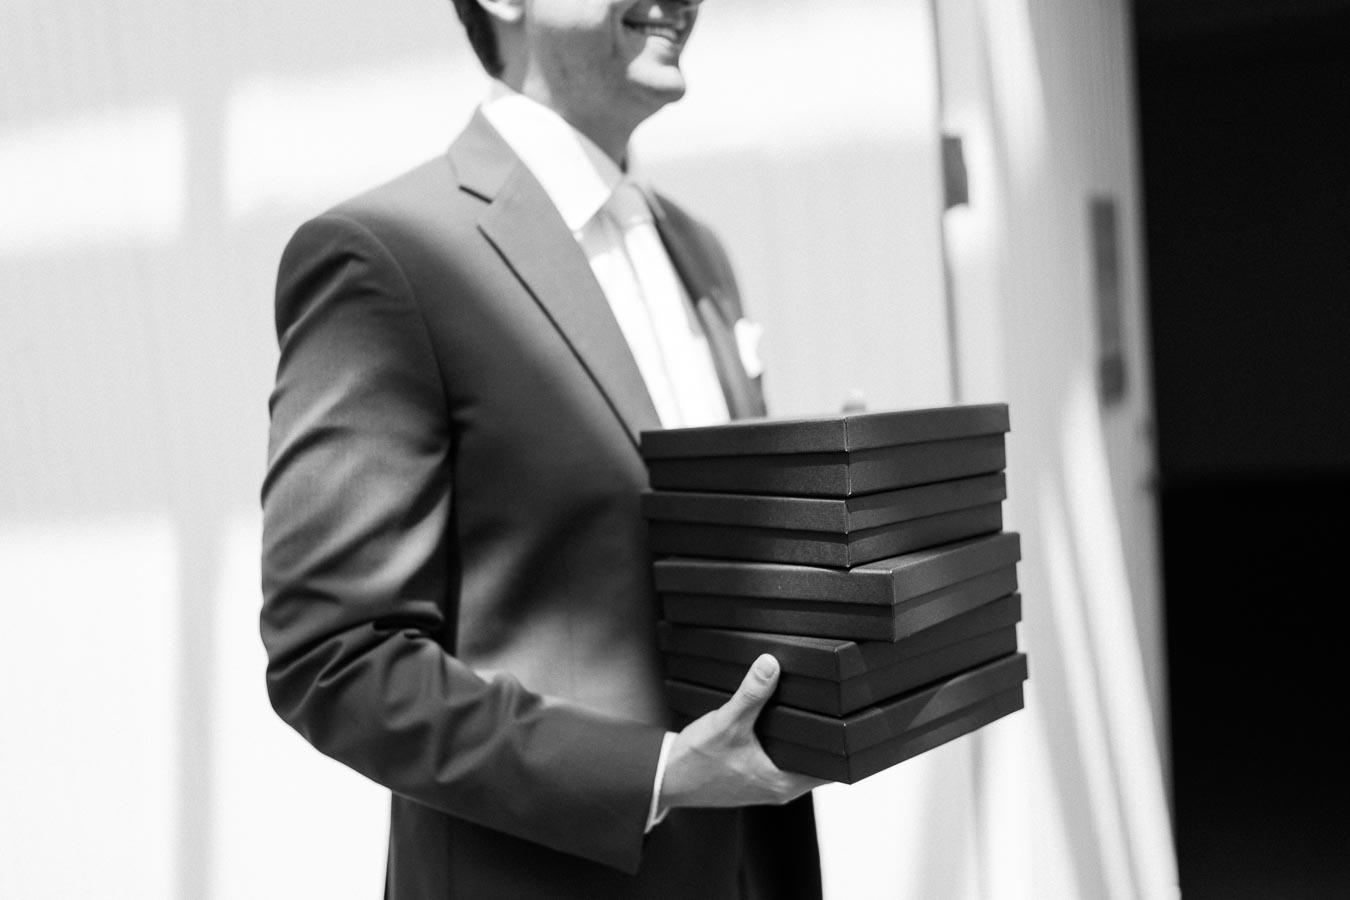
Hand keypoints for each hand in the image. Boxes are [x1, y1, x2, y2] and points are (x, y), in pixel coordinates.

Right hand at [658, 654, 828, 813]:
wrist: (666, 778)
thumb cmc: (695, 762)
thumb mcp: (726, 722)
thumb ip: (751, 694)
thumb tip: (770, 665)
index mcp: (783, 783)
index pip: (832, 767)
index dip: (845, 743)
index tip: (850, 717)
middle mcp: (780, 789)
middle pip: (817, 760)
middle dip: (823, 734)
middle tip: (830, 702)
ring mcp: (767, 785)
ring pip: (799, 759)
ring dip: (802, 738)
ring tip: (809, 707)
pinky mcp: (754, 778)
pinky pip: (780, 759)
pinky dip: (783, 742)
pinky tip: (777, 722)